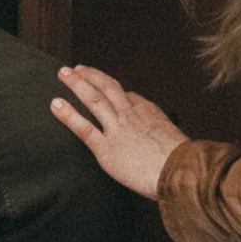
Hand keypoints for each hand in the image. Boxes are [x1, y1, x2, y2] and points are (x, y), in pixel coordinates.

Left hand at [51, 62, 186, 198]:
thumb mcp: (178, 141)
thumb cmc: (184, 164)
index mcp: (149, 113)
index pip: (129, 97)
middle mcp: (131, 115)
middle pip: (108, 87)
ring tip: (63, 73)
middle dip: (92, 75)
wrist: (180, 173)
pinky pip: (83, 127)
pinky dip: (68, 114)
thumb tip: (167, 143)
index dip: (115, 91)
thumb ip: (166, 136)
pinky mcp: (106, 148)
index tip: (105, 86)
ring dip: (77, 83)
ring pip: (94, 98)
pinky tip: (56, 104)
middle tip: (77, 68)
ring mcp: (117, 129)